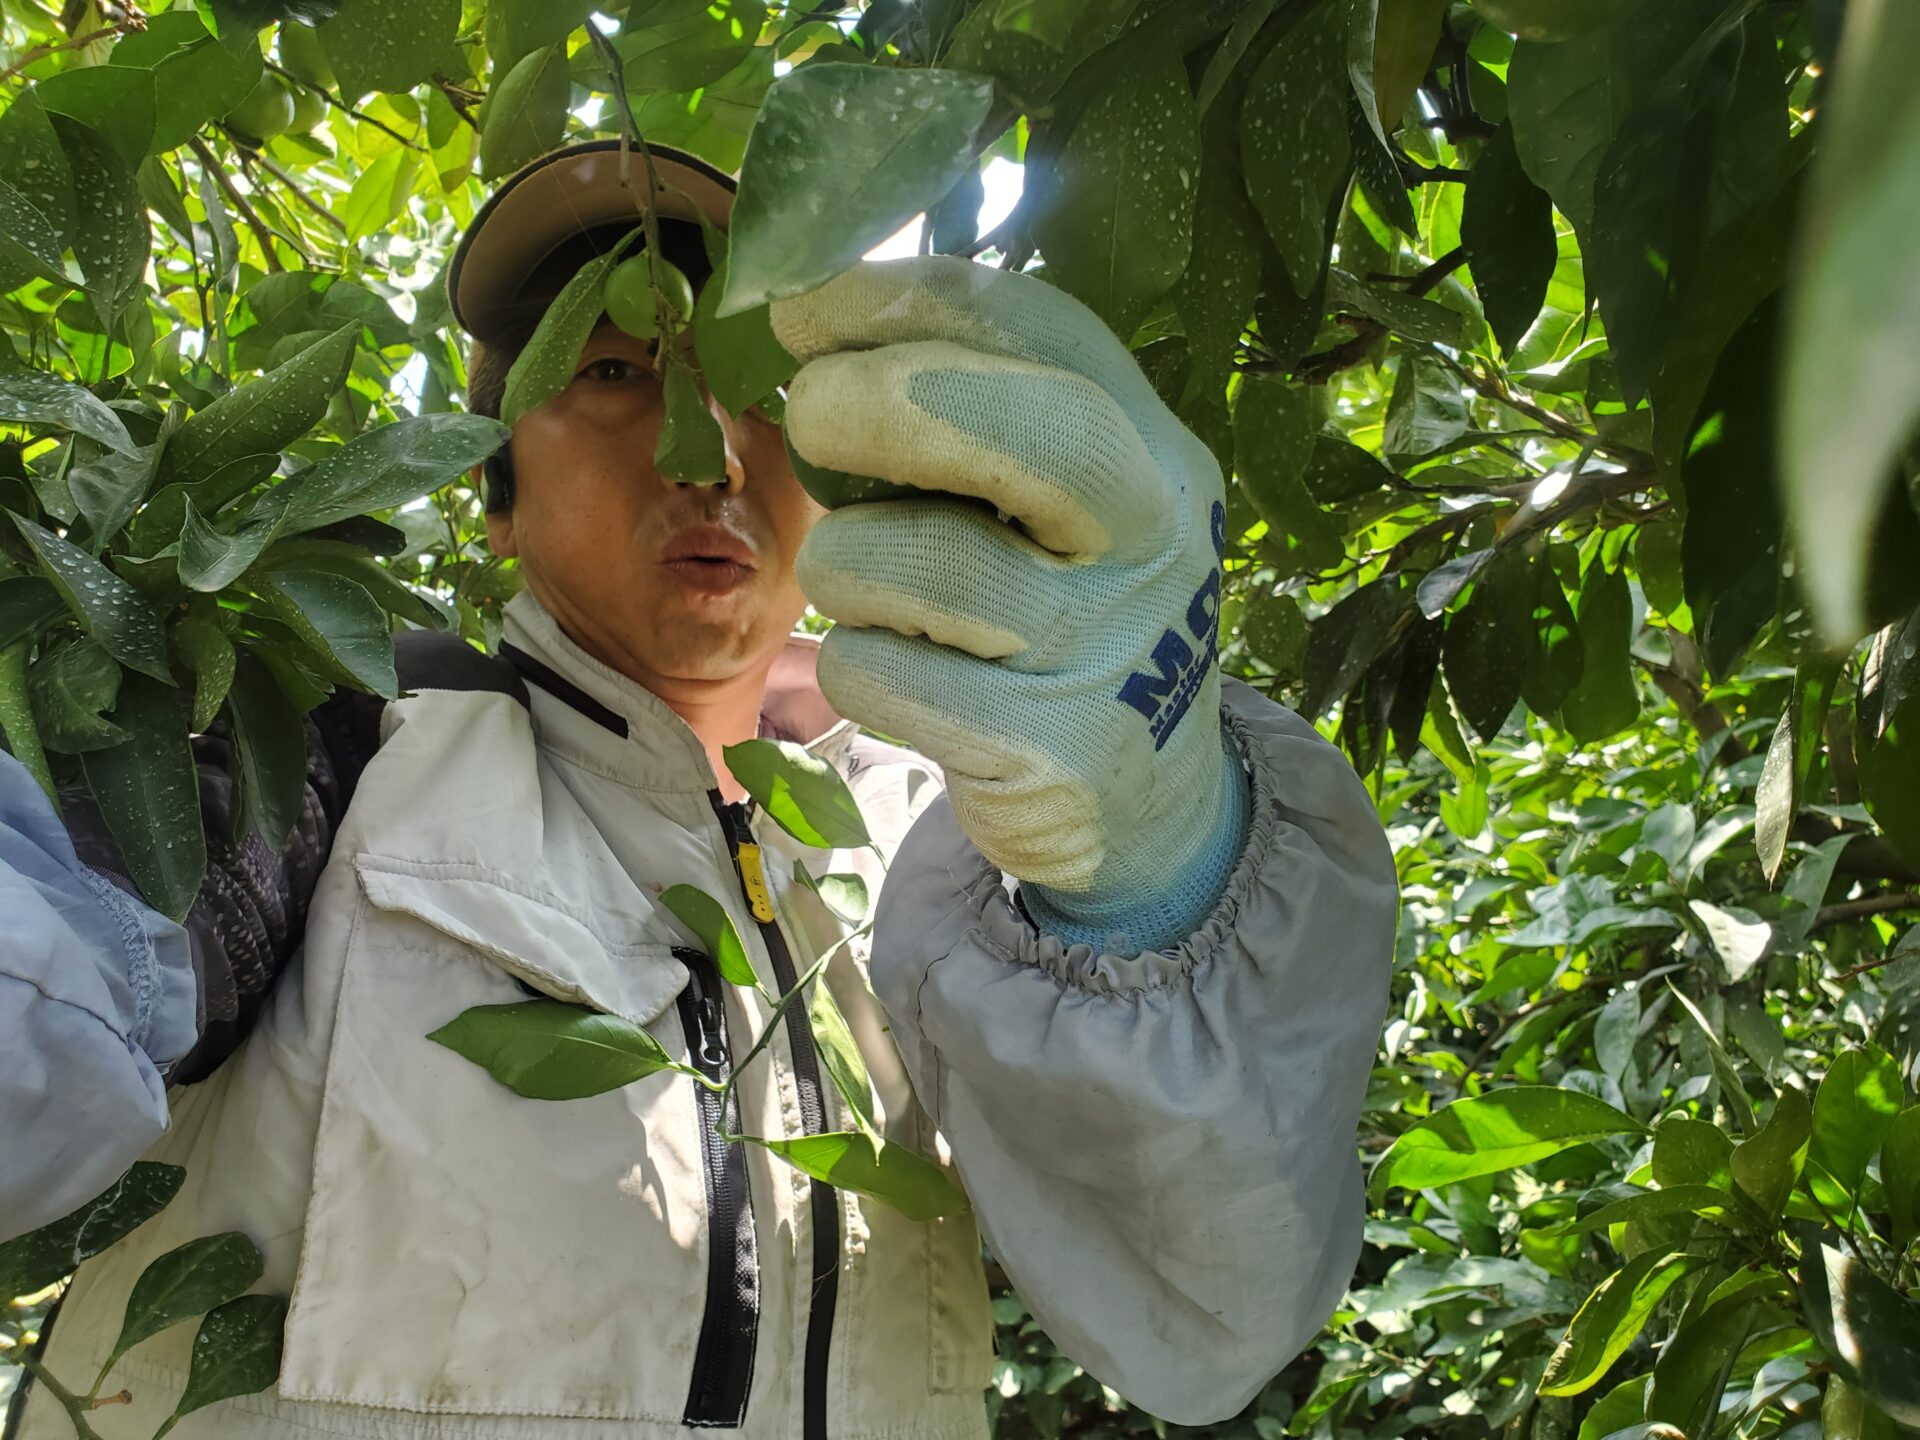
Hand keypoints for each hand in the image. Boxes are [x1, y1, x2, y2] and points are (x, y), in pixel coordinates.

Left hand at [771, 258, 1249, 954]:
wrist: (1149, 800)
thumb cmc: (1062, 615)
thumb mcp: (1057, 502)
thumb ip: (966, 411)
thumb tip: (806, 316)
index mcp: (1153, 445)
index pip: (1040, 329)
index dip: (901, 298)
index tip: (805, 312)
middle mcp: (1151, 536)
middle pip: (1017, 426)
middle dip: (876, 400)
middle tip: (811, 416)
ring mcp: (1107, 648)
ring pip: (914, 560)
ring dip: (846, 561)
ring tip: (872, 585)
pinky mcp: (1051, 752)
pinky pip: (883, 675)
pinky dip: (857, 664)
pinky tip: (900, 673)